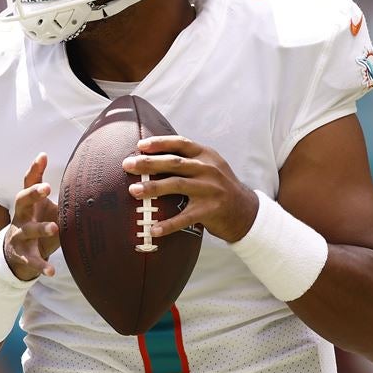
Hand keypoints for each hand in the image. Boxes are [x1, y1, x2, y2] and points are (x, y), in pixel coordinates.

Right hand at [5, 153, 59, 280]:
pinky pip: (32, 260)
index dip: (35, 169)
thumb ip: (61, 197)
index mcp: (28, 203)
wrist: (18, 254)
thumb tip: (88, 180)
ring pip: (28, 230)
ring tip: (55, 229)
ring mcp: (19, 235)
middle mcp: (21, 216)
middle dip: (32, 194)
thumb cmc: (38, 224)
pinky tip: (51, 271)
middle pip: (21, 200)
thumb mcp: (47, 209)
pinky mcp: (22, 255)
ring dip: (41, 229)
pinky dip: (41, 266)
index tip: (43, 156)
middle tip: (46, 189)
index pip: (28, 182)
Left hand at [122, 135, 258, 242]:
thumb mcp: (210, 167)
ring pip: (176, 185)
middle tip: (127, 165)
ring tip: (133, 191)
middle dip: (148, 163)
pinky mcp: (210, 211)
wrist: (245, 211)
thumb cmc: (218, 187)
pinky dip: (167, 224)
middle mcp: (209, 170)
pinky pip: (184, 218)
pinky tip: (152, 229)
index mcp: (207, 155)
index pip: (181, 144)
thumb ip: (188, 160)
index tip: (140, 145)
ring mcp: (210, 190)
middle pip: (174, 163)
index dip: (159, 143)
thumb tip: (152, 156)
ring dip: (152, 188)